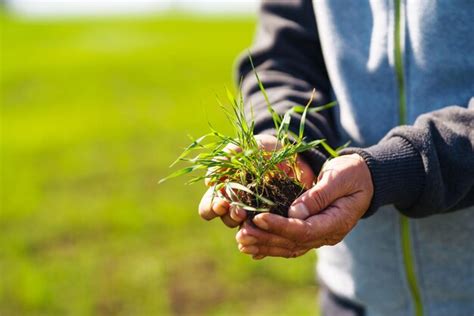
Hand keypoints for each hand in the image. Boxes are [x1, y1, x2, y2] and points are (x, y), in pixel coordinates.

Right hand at [198, 134, 314, 227]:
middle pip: (224, 220)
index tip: (222, 203)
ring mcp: (255, 215)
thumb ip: (228, 155)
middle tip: (239, 212)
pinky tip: (266, 238)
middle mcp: (236, 206)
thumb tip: (209, 181)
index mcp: (224, 191)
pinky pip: (265, 236)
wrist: (294, 156)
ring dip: (247, 225)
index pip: (208, 207)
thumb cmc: (263, 150)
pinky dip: (262, 241)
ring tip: (255, 218)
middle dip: (230, 217)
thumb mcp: (247, 147)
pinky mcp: (273, 221)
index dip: (211, 208)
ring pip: (244, 229)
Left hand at [236, 154, 372, 257]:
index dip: (280, 226)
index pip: (304, 230)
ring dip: (264, 245)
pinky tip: (252, 247)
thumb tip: (294, 213)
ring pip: (289, 247)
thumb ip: (318, 196)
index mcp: (337, 222)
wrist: (365, 178)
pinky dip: (270, 245)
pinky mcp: (311, 231)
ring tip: (241, 240)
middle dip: (266, 238)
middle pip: (293, 243)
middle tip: (242, 232)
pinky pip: (289, 243)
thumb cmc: (353, 173)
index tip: (258, 218)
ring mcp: (320, 236)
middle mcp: (327, 234)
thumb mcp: (339, 178)